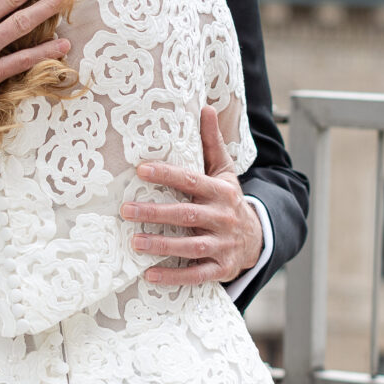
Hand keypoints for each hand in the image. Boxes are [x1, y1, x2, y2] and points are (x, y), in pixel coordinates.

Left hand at [122, 106, 263, 285]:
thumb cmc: (229, 200)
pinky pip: (197, 274)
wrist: (258, 238)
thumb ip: (211, 143)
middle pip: (187, 215)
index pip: (191, 181)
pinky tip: (149, 275)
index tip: (141, 169)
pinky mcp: (222, 269)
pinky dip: (174, 276)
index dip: (167, 174)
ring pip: (191, 247)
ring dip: (162, 245)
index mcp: (221, 192)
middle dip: (156, 213)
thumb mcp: (224, 172)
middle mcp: (222, 218)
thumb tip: (205, 107)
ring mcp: (223, 245)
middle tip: (126, 210)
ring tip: (135, 242)